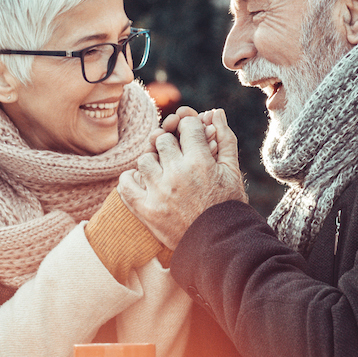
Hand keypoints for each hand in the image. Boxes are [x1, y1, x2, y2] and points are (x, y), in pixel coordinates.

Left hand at [120, 108, 246, 249]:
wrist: (218, 245)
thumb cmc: (228, 206)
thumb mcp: (232, 172)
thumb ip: (225, 139)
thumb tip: (214, 111)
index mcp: (201, 162)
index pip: (186, 125)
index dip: (189, 128)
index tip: (191, 138)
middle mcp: (178, 174)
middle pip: (162, 139)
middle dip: (170, 144)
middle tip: (176, 156)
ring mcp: (159, 192)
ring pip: (144, 159)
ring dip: (152, 162)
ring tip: (163, 173)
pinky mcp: (146, 210)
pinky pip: (125, 183)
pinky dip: (131, 180)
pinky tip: (144, 182)